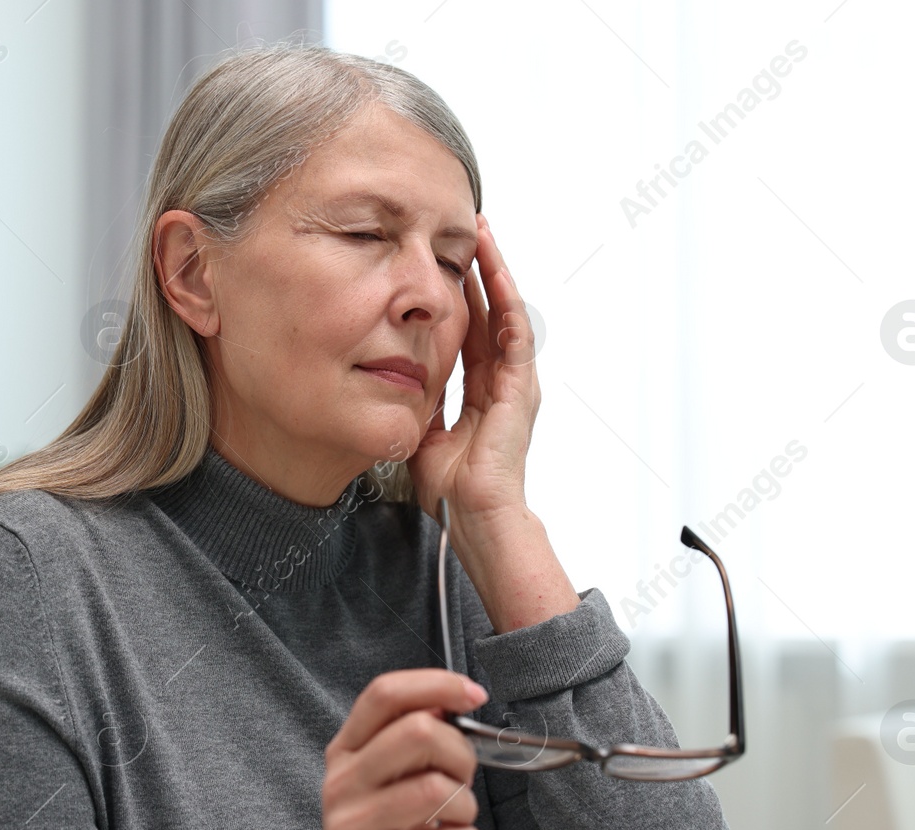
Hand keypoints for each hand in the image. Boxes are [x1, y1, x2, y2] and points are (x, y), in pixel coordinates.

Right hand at [309, 668, 488, 829]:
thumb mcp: (379, 783)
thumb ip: (406, 742)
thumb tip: (450, 700)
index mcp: (345, 752)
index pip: (384, 694)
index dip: (436, 684)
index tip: (473, 694)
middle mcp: (342, 783)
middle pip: (419, 732)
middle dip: (461, 753)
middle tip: (461, 780)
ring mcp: (353, 828)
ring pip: (437, 789)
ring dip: (465, 806)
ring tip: (456, 822)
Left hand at [407, 214, 539, 541]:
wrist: (474, 514)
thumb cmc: (452, 488)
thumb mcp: (425, 433)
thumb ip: (418, 404)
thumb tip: (392, 384)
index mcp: (483, 390)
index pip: (472, 330)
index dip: (461, 295)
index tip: (445, 262)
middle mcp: (505, 381)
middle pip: (492, 311)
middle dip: (480, 270)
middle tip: (468, 230)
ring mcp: (517, 382)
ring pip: (507, 311)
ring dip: (495, 272)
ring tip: (482, 234)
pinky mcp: (521, 387)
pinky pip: (514, 332)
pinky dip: (505, 299)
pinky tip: (495, 270)